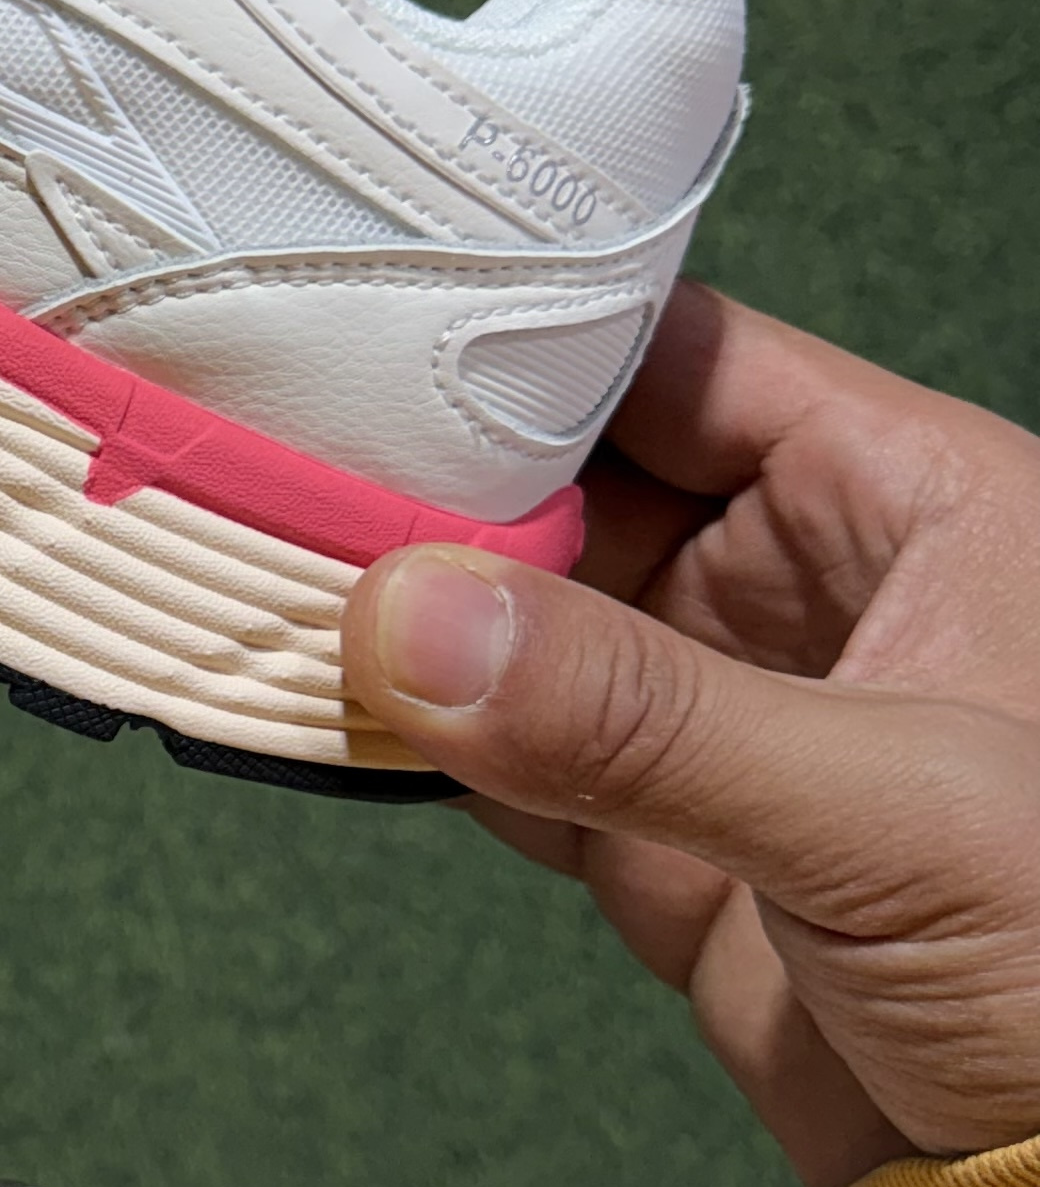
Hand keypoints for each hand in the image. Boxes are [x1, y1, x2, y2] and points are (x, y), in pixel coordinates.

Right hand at [342, 282, 1039, 1186]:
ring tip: (265, 577)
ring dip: (408, 615)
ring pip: (528, 622)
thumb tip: (407, 616)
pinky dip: (416, 737)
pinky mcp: (664, 844)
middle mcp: (816, 591)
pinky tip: (332, 707)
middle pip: (580, 483)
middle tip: (278, 474)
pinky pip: (508, 753)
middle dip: (436, 485)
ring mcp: (728, 719)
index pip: (689, 365)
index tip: (369, 342)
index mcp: (920, 508)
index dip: (535, 348)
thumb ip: (641, 715)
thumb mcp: (887, 815)